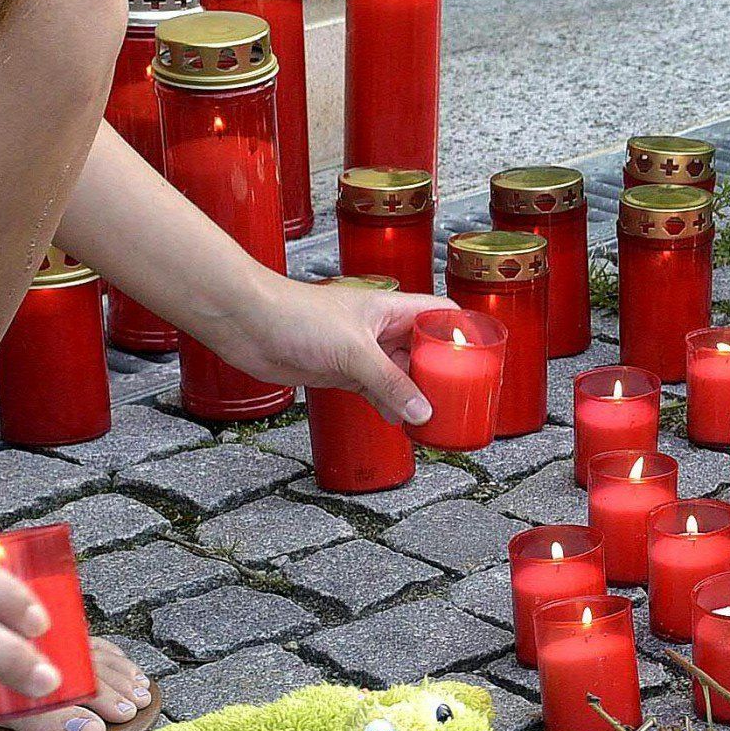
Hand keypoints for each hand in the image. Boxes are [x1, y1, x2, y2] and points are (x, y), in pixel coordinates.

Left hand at [203, 275, 450, 425]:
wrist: (248, 325)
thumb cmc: (297, 316)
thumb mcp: (354, 351)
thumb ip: (390, 383)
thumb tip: (421, 410)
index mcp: (391, 309)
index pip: (439, 316)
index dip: (461, 334)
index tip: (481, 358)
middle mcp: (380, 330)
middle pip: (424, 351)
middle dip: (442, 373)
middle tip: (461, 397)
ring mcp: (360, 352)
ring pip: (400, 375)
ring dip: (414, 395)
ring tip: (435, 416)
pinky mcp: (340, 372)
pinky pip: (375, 391)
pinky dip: (388, 406)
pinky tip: (398, 421)